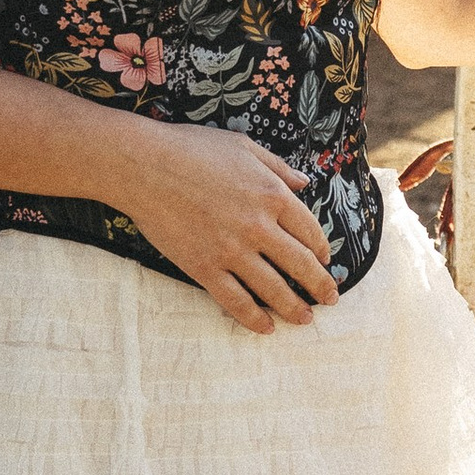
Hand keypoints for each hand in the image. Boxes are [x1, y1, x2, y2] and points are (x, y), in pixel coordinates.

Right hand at [111, 122, 337, 328]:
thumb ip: (277, 167)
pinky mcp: (204, 268)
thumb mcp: (244, 146)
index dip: (321, 249)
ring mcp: (232, 250)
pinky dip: (253, 318)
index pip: (310, 230)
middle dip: (320, 285)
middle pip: (300, 264)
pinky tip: (266, 328)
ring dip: (294, 308)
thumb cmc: (192, 149)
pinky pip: (235, 300)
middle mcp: (259, 226)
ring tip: (305, 319)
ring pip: (273, 288)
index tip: (324, 260)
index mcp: (272, 195)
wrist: (143, 166)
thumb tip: (303, 183)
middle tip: (331, 299)